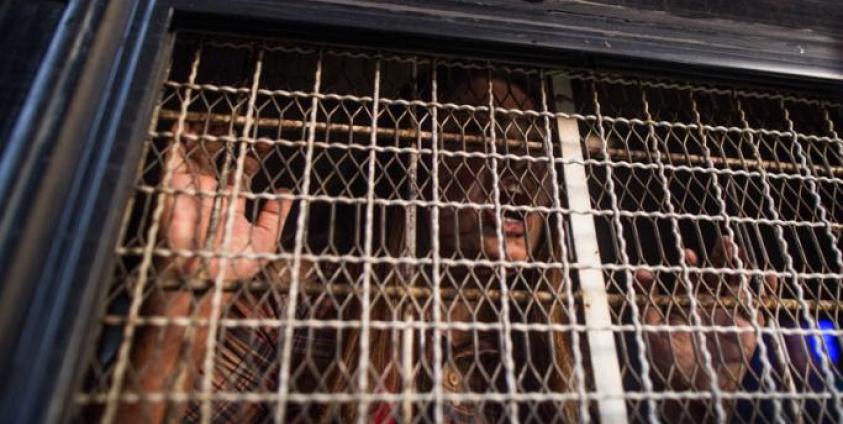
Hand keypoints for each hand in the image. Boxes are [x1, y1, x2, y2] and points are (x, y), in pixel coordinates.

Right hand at [160, 123, 291, 280]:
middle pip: (219, 158)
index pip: (243, 172)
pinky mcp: (174, 187)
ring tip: (216, 118)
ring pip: (197, 155)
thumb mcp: (264, 240)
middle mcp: (211, 193)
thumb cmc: (233, 266)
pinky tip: (185, 124)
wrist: (205, 276)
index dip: (254, 156)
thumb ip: (275, 216)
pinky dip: (177, 140)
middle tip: (240, 122)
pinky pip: (173, 159)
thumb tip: (287, 194)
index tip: (267, 143)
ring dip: (205, 136)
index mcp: (231, 203)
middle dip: (228, 140)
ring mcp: (192, 189)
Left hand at [635, 236, 777, 418]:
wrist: (692, 389)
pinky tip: (769, 276)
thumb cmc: (668, 361)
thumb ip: (648, 301)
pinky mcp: (746, 328)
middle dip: (719, 257)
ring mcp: (728, 314)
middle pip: (716, 274)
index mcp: (685, 303)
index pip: (688, 277)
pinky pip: (757, 306)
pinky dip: (765, 291)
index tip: (687, 254)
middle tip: (723, 240)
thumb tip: (639, 273)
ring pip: (736, 284)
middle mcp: (707, 304)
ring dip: (739, 266)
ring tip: (738, 249)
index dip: (688, 264)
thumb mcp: (652, 329)